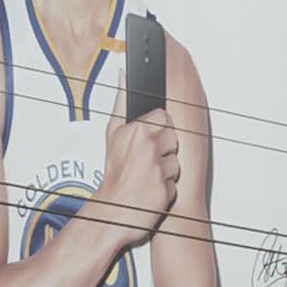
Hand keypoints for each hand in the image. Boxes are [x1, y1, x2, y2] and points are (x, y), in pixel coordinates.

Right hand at [82, 108, 183, 235]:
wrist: (111, 210)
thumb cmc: (113, 173)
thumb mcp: (112, 133)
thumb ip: (121, 102)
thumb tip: (123, 75)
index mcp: (136, 131)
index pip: (163, 116)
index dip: (157, 129)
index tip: (146, 141)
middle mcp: (148, 147)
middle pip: (173, 137)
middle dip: (163, 149)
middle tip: (145, 161)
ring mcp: (157, 168)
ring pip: (176, 160)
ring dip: (165, 170)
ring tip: (147, 176)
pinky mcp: (165, 188)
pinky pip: (175, 182)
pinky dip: (166, 187)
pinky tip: (151, 189)